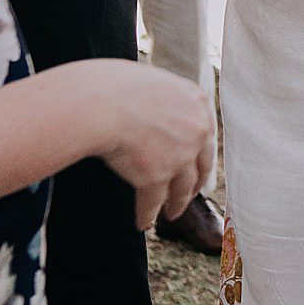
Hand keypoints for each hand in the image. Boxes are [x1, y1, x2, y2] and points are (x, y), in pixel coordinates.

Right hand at [70, 58, 212, 230]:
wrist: (98, 103)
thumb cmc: (114, 86)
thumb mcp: (152, 82)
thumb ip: (164, 99)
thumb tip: (157, 106)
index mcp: (197, 102)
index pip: (205, 132)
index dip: (201, 152)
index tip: (198, 164)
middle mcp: (196, 130)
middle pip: (201, 163)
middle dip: (195, 183)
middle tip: (190, 193)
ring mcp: (179, 155)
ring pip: (182, 188)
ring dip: (176, 203)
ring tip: (171, 213)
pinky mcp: (156, 177)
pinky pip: (153, 202)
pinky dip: (147, 214)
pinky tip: (143, 222)